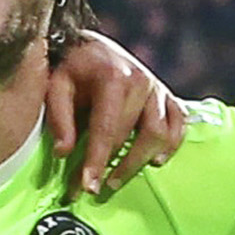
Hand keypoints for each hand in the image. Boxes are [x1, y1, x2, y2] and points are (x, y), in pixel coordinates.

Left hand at [44, 32, 187, 199]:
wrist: (91, 45)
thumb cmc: (72, 68)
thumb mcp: (56, 86)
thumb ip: (60, 119)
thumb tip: (64, 153)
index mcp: (113, 77)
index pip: (107, 129)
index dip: (97, 160)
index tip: (89, 187)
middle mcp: (142, 81)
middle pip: (131, 136)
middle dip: (112, 167)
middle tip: (94, 189)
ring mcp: (157, 88)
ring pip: (159, 134)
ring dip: (139, 161)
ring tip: (117, 179)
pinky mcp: (166, 95)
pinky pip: (178, 123)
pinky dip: (171, 144)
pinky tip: (155, 161)